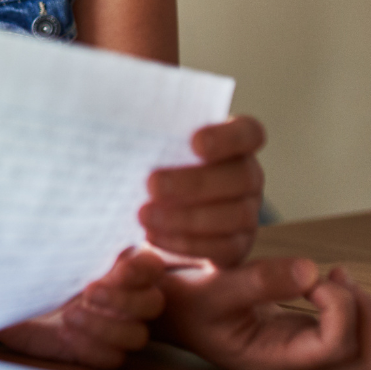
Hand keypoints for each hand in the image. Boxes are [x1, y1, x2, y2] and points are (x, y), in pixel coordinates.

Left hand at [0, 248, 166, 367]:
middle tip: (89, 291)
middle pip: (151, 303)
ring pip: (136, 335)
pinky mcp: (98, 349)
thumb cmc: (30, 262)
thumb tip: (54, 207)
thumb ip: (61, 232)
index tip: (119, 268)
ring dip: (105, 327)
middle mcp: (125, 293)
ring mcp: (115, 324)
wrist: (11, 292)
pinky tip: (66, 334)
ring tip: (69, 315)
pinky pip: (112, 358)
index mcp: (118, 261)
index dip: (141, 269)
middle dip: (123, 299)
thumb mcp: (43, 242)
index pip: (150, 265)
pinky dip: (91, 347)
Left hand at [141, 115, 265, 265]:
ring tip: (144, 215)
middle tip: (152, 184)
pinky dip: (186, 242)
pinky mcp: (236, 246)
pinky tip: (154, 235)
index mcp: (233, 144)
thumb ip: (149, 136)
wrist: (152, 211)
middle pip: (241, 177)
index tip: (195, 142)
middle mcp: (247, 176)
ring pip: (235, 216)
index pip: (248, 133)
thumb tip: (122, 123)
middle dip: (195, 182)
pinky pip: (222, 248)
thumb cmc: (151, 164)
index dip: (228, 138)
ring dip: (186, 217)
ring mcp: (247, 213)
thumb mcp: (151, 146)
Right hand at [156, 258, 370, 369]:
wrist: (165, 306)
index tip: (308, 274)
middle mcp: (292, 361)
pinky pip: (347, 336)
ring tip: (339, 279)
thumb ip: (257, 281)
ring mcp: (299, 350)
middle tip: (339, 280)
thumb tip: (311, 270)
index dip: (337, 306)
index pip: (335, 346)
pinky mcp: (300, 334)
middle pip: (364, 363)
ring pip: (362, 353)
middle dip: (365, 318)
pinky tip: (329, 280)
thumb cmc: (181, 300)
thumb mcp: (209, 288)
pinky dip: (352, 309)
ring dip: (364, 315)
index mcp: (271, 358)